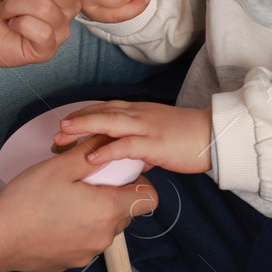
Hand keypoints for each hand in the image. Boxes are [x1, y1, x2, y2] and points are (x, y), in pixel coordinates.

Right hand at [0, 141, 157, 271]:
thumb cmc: (27, 202)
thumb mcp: (60, 167)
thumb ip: (90, 152)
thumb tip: (108, 140)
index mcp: (108, 209)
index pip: (148, 198)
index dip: (139, 183)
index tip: (120, 175)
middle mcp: (104, 235)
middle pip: (125, 212)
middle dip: (111, 195)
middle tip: (83, 183)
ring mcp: (89, 253)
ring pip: (104, 227)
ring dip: (93, 213)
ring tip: (64, 201)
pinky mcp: (73, 262)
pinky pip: (85, 242)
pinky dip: (76, 230)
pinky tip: (53, 220)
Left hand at [56, 100, 212, 173]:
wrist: (215, 136)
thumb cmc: (188, 138)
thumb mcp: (158, 137)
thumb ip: (140, 145)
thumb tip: (128, 162)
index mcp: (138, 112)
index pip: (104, 109)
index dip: (83, 116)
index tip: (65, 124)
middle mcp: (138, 115)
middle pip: (100, 113)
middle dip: (76, 121)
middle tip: (56, 131)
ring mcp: (145, 127)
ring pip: (109, 122)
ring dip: (84, 127)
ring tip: (64, 135)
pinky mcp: (154, 143)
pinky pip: (126, 145)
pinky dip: (107, 150)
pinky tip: (92, 157)